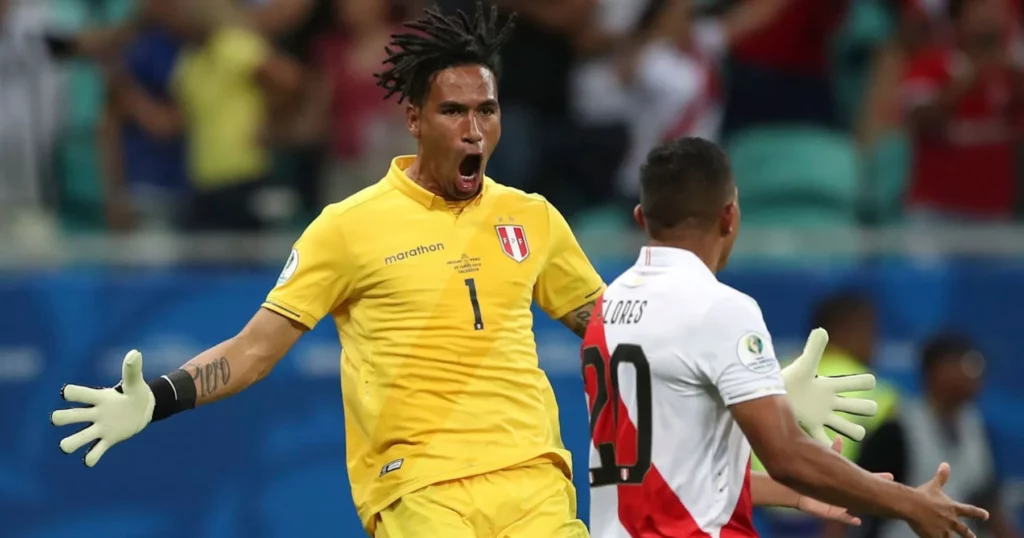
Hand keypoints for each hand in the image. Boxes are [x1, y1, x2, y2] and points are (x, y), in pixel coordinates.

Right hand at [51, 350, 154, 466]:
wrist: (143, 410)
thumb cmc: (135, 393)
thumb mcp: (135, 383)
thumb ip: (132, 370)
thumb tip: (135, 353)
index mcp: (99, 397)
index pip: (77, 394)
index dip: (69, 393)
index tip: (68, 393)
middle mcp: (94, 413)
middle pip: (68, 417)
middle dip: (61, 418)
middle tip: (63, 419)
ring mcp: (99, 428)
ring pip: (77, 439)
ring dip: (70, 443)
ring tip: (69, 446)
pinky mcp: (108, 440)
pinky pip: (94, 453)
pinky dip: (91, 458)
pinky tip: (90, 460)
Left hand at [781, 328, 878, 444]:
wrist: (765, 395)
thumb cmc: (786, 379)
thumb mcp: (803, 366)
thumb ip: (813, 349)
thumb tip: (822, 330)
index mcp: (830, 386)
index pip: (859, 383)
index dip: (866, 382)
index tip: (869, 381)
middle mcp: (829, 402)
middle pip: (861, 407)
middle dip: (867, 407)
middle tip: (867, 408)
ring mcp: (822, 417)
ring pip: (851, 428)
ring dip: (856, 431)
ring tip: (856, 431)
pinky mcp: (811, 429)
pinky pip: (827, 442)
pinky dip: (833, 446)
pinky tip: (835, 444)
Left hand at [796, 437, 894, 524]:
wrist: (792, 488)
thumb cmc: (807, 474)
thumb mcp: (824, 460)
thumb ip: (833, 451)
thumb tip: (840, 438)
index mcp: (843, 480)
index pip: (863, 479)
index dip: (876, 478)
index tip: (891, 476)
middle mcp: (842, 493)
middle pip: (862, 493)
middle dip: (875, 491)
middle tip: (892, 490)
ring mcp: (836, 503)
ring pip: (854, 506)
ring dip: (865, 507)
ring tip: (878, 508)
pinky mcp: (826, 511)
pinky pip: (839, 517)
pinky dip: (847, 519)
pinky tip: (857, 520)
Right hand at [908, 463, 989, 537]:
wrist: (911, 506)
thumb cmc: (922, 495)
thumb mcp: (933, 486)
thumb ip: (941, 477)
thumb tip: (945, 464)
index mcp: (952, 508)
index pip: (969, 511)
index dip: (978, 513)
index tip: (986, 515)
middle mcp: (951, 520)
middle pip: (963, 530)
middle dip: (968, 535)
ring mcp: (943, 530)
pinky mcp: (934, 537)